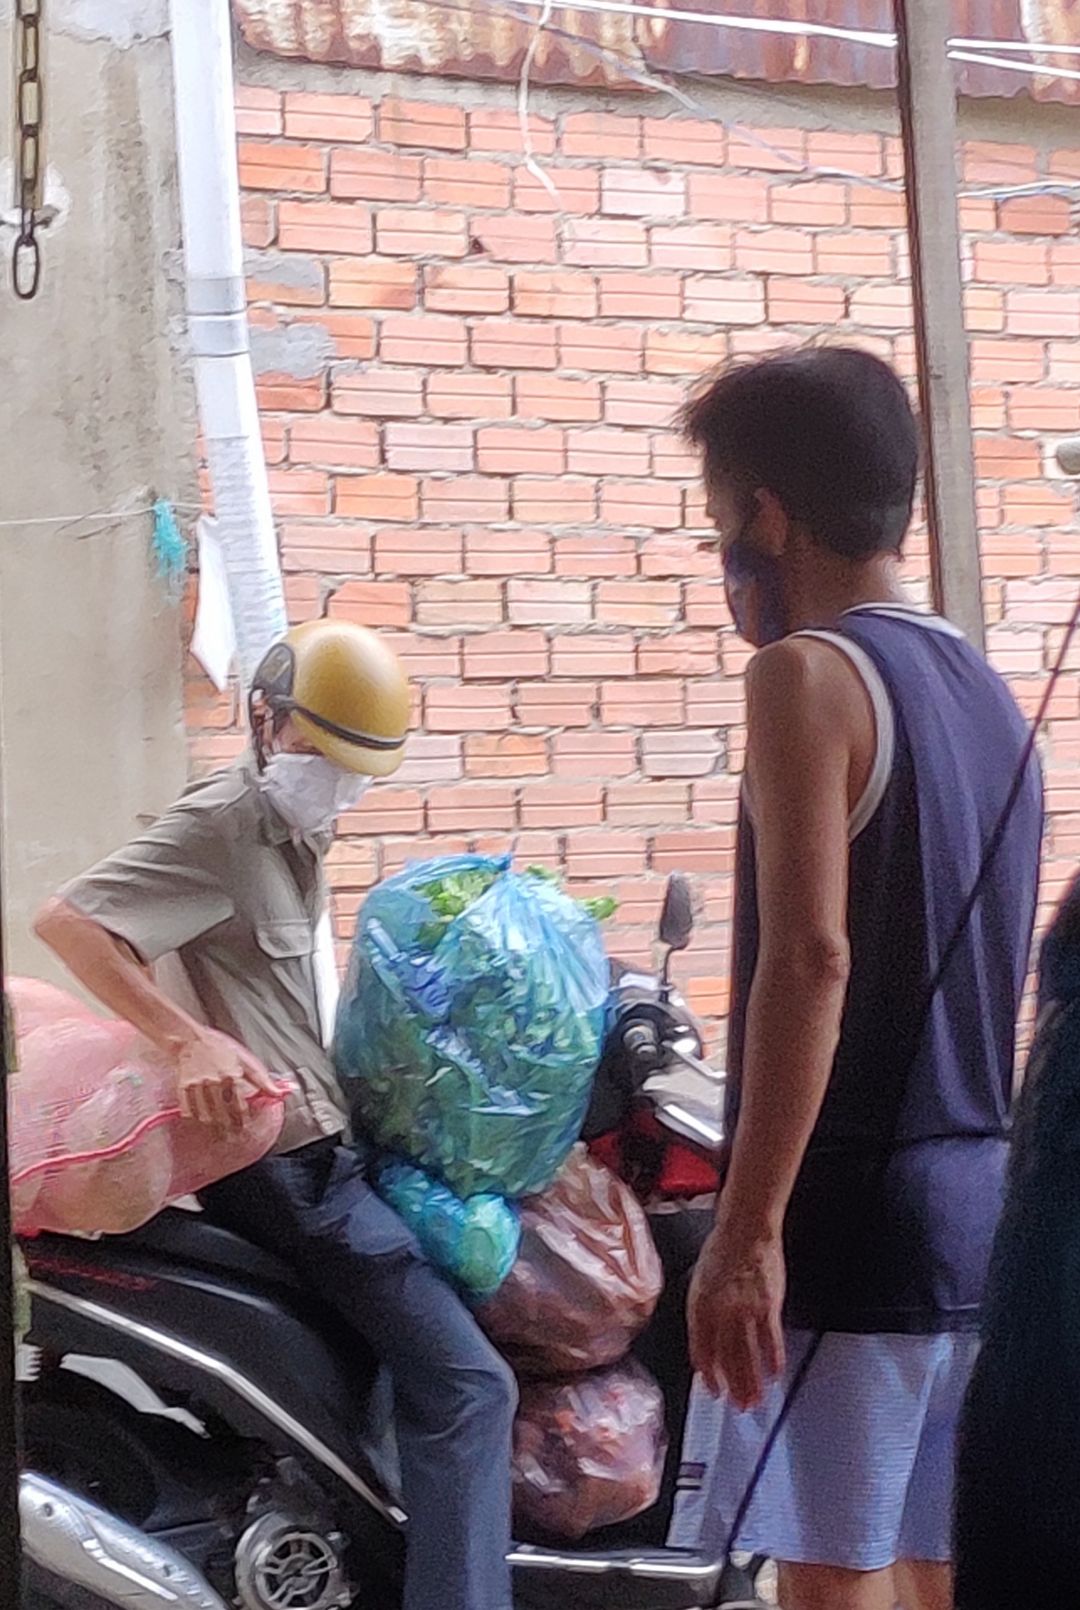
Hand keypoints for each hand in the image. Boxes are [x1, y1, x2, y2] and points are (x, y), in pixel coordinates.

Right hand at [174, 1027, 281, 1128]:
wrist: (190, 1040)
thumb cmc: (219, 1049)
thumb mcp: (244, 1060)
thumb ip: (262, 1079)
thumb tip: (280, 1092)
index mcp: (231, 1076)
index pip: (239, 1107)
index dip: (242, 1121)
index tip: (244, 1128)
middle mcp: (214, 1082)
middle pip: (223, 1114)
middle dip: (229, 1128)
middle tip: (233, 1137)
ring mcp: (197, 1086)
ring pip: (206, 1115)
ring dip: (213, 1126)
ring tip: (218, 1132)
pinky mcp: (183, 1088)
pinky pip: (189, 1110)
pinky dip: (195, 1118)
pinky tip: (201, 1120)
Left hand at [688, 1220, 786, 1408]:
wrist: (746, 1228)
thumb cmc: (722, 1251)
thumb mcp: (700, 1282)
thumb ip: (703, 1314)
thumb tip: (708, 1345)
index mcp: (699, 1305)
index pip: (701, 1349)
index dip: (708, 1373)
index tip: (713, 1389)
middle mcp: (720, 1312)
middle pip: (727, 1358)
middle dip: (733, 1386)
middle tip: (738, 1406)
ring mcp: (745, 1310)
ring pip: (749, 1355)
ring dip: (753, 1382)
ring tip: (756, 1401)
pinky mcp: (768, 1306)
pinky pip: (771, 1340)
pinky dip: (773, 1360)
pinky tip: (775, 1375)